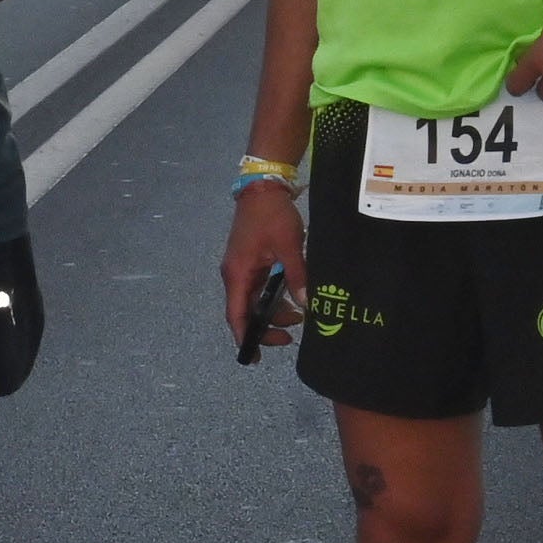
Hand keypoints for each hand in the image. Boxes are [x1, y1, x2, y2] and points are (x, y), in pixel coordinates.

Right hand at [218, 180, 305, 348]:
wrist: (263, 187)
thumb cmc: (273, 216)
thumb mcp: (290, 246)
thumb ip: (297, 276)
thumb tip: (306, 306)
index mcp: (238, 274)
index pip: (237, 315)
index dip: (246, 337)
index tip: (256, 356)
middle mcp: (235, 274)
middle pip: (245, 311)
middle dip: (266, 326)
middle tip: (290, 337)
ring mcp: (242, 268)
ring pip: (254, 300)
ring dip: (273, 311)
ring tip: (300, 315)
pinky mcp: (251, 261)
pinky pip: (259, 288)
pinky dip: (273, 297)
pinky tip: (292, 298)